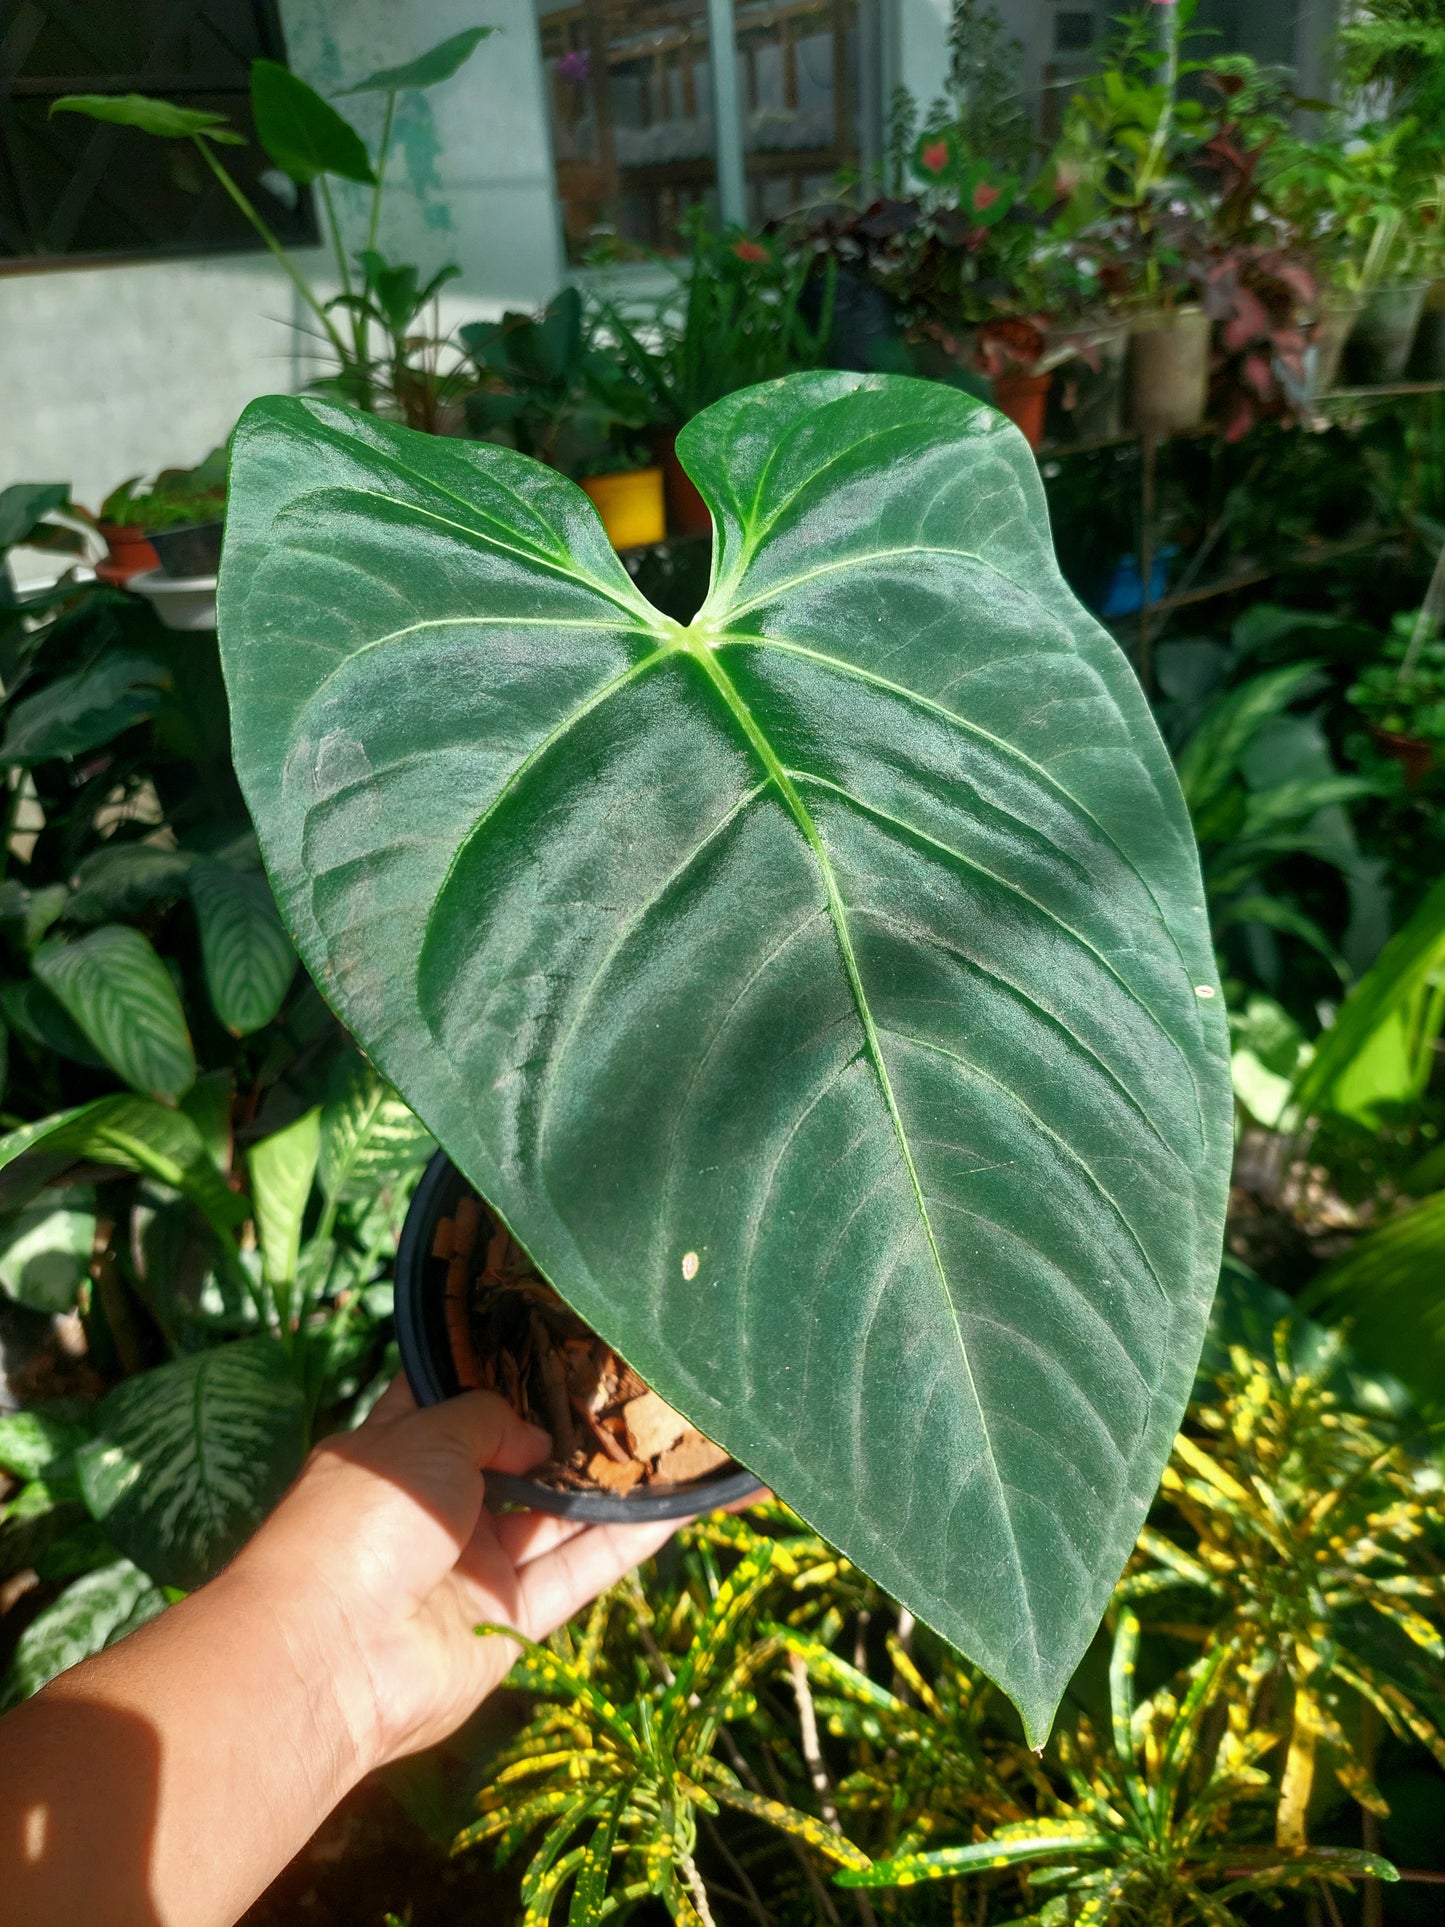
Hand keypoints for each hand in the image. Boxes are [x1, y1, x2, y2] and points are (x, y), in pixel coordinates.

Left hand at [230, 1377, 679, 1772]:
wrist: (332, 1653)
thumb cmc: (363, 1519)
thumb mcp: (424, 1437)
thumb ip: (490, 1420)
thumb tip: (540, 1438)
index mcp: (399, 1451)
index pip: (454, 1400)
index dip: (503, 1371)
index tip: (561, 1338)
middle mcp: (439, 1505)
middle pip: (517, 1459)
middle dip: (570, 1428)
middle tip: (638, 1384)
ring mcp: (475, 1565)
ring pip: (558, 1516)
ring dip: (613, 1482)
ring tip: (678, 1435)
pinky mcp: (511, 1621)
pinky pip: (579, 1571)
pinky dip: (628, 1539)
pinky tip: (683, 1502)